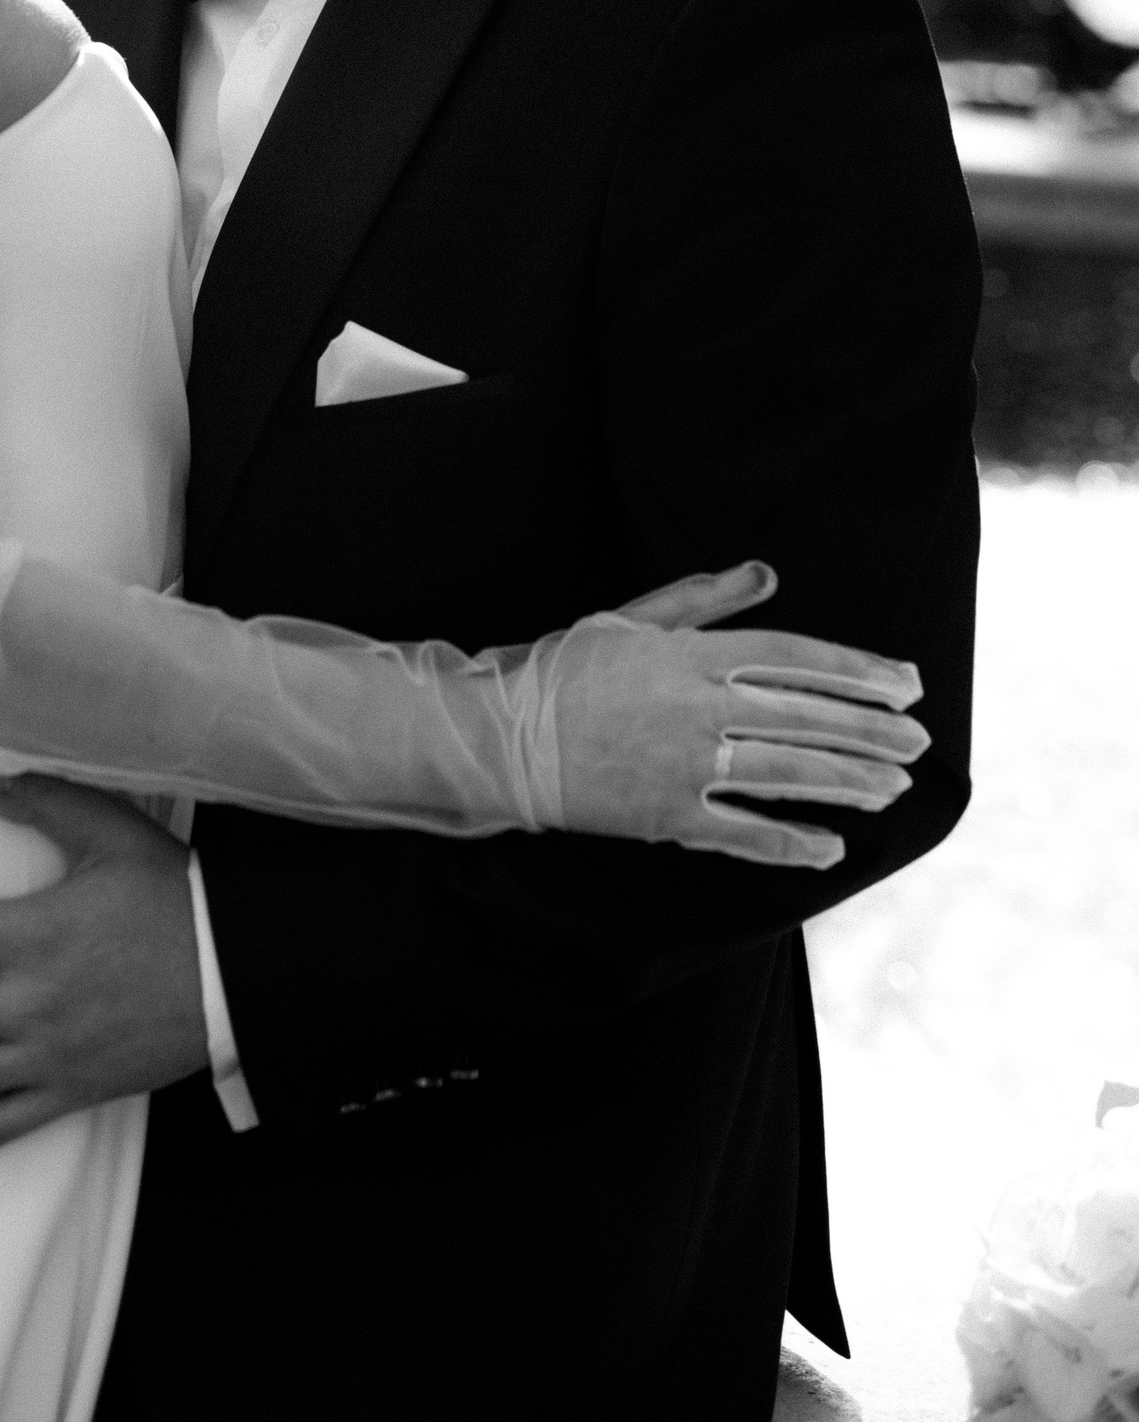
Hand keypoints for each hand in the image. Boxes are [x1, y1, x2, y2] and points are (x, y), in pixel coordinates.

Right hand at [549, 558, 930, 868]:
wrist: (501, 737)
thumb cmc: (566, 669)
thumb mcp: (633, 618)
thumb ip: (704, 598)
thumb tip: (768, 573)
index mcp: (691, 655)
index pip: (794, 659)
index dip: (856, 671)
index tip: (906, 683)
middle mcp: (697, 709)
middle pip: (803, 718)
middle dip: (870, 731)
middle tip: (920, 741)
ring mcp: (684, 767)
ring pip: (785, 774)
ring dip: (847, 781)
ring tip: (894, 788)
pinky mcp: (667, 816)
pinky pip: (741, 834)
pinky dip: (789, 844)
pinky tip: (832, 848)